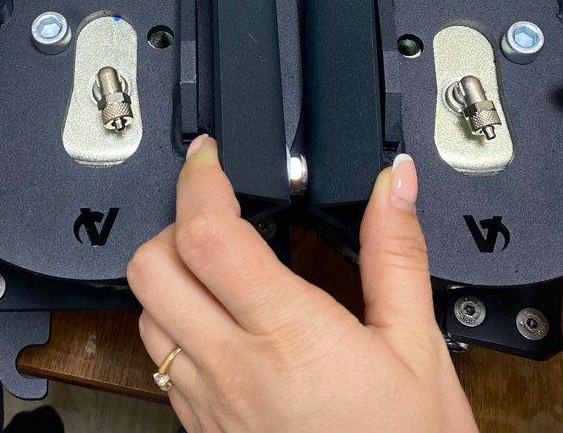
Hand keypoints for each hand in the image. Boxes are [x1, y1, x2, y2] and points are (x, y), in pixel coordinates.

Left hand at [127, 136, 476, 432]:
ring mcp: (209, 405)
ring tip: (222, 268)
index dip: (199, 179)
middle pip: (150, 268)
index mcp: (289, 336)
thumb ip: (396, 255)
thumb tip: (393, 186)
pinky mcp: (201, 431)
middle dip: (173, 223)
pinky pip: (159, 363)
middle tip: (215, 211)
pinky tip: (225, 326)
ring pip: (144, 315)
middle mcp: (233, 370)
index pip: (206, 236)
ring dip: (170, 278)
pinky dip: (175, 326)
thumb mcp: (418, 348)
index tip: (211, 156)